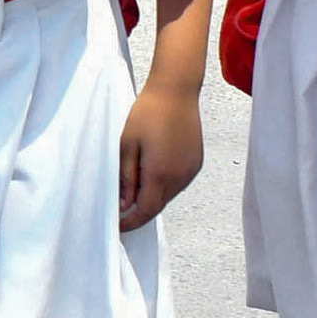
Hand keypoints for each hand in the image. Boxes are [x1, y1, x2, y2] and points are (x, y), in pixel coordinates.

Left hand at [115, 80, 203, 232]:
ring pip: (169, 195)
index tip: (119, 226)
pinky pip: (178, 183)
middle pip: (158, 205)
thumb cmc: (148, 113)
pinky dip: (164, 185)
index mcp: (160, 173)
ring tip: (135, 183)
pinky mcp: (196, 163)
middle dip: (140, 211)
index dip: (132, 222)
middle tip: (122, 207)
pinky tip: (152, 172)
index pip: (146, 210)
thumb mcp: (127, 145)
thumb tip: (124, 204)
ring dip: (152, 196)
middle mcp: (180, 176)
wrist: (176, 91)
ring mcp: (190, 170)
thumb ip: (126, 178)